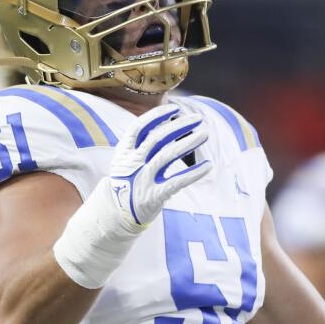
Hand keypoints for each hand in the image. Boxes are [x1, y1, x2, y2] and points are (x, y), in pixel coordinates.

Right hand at [104, 103, 210, 230]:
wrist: (116, 215)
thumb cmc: (127, 183)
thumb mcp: (125, 161)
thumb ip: (141, 145)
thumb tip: (164, 123)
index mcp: (124, 152)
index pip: (139, 127)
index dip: (157, 116)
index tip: (174, 108)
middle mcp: (133, 163)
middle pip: (158, 138)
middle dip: (179, 125)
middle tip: (198, 118)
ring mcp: (143, 179)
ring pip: (169, 155)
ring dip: (189, 142)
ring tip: (205, 134)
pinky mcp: (154, 195)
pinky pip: (178, 181)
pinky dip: (194, 173)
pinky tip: (208, 166)